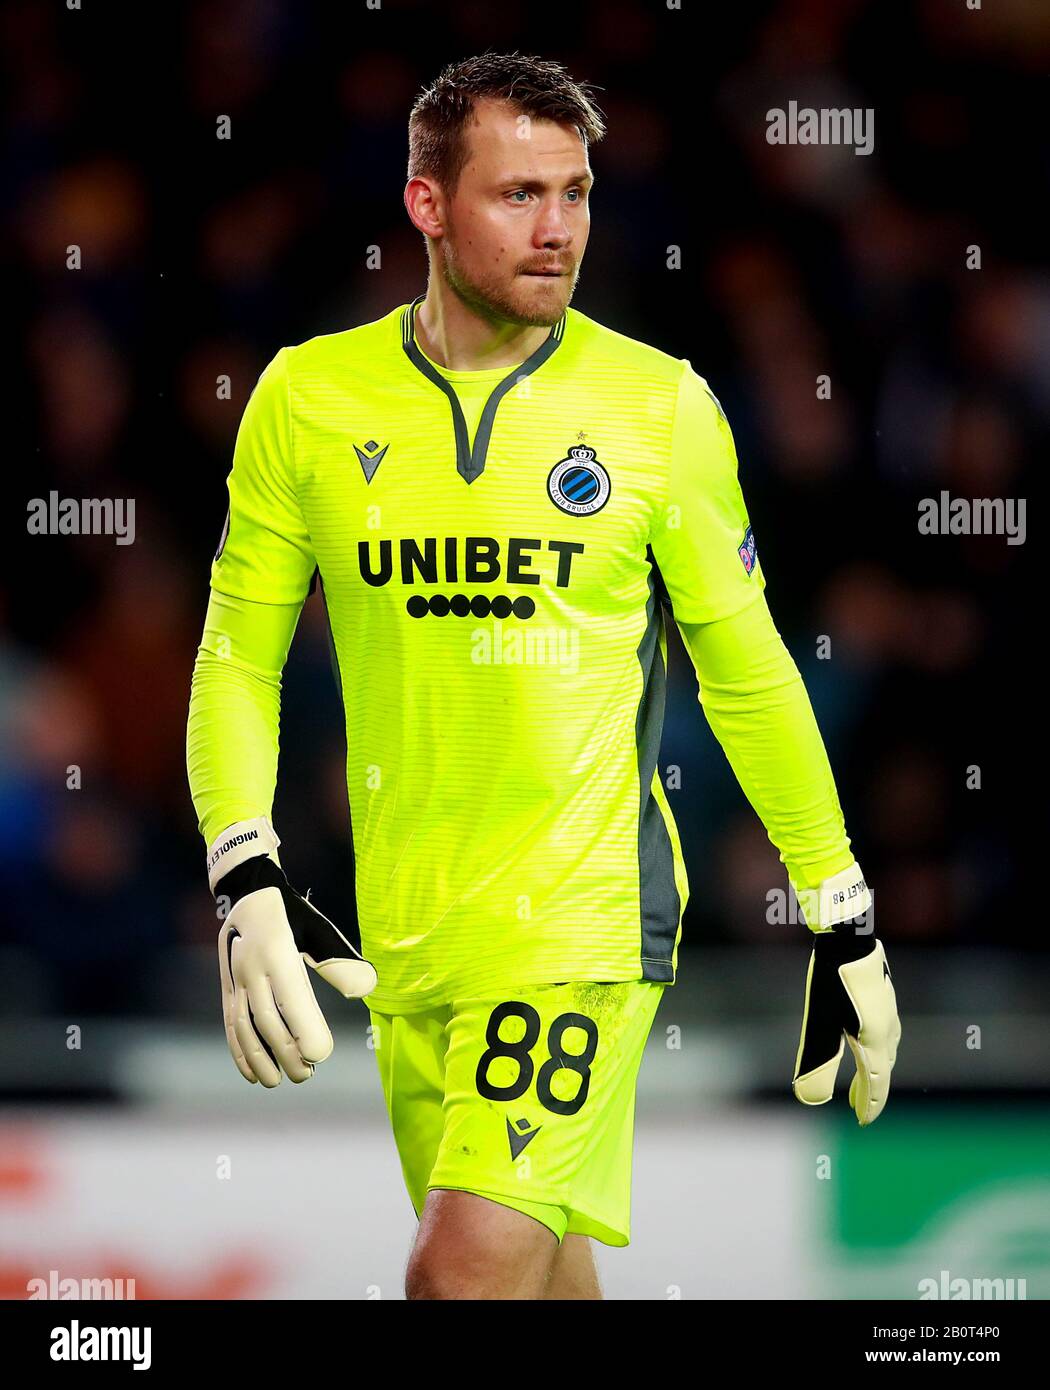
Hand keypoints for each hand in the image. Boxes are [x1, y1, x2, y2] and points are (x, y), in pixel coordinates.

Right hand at [217, 859, 376, 1086]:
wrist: (247, 893)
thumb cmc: (291, 913)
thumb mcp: (318, 927)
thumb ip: (339, 960)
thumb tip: (368, 988)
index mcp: (277, 951)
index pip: (290, 998)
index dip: (303, 1029)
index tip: (320, 1055)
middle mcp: (252, 967)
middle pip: (267, 1019)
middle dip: (286, 1052)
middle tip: (307, 1075)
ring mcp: (234, 979)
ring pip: (244, 1026)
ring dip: (261, 1058)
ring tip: (280, 1081)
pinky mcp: (226, 988)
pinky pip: (230, 1023)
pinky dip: (239, 1052)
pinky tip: (253, 1074)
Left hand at [792, 925, 900, 1124]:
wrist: (847, 934)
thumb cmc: (831, 980)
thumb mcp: (819, 1025)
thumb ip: (816, 1063)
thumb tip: (808, 1099)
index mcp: (875, 1040)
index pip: (875, 1082)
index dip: (869, 1104)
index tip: (863, 1121)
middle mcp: (888, 1027)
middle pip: (882, 1067)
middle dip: (870, 1088)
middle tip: (857, 1105)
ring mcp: (888, 1009)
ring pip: (886, 1048)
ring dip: (875, 1066)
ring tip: (864, 1076)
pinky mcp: (883, 994)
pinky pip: (885, 1029)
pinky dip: (877, 1045)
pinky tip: (866, 1036)